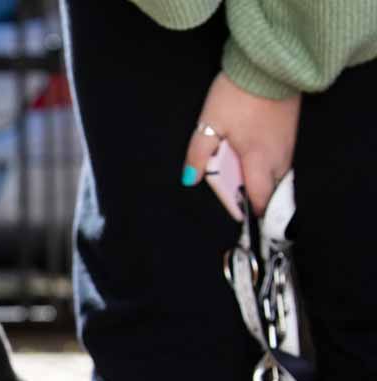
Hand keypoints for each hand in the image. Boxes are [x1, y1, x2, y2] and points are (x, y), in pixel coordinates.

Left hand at [182, 72, 300, 216]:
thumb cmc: (237, 94)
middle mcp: (279, 155)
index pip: (260, 196)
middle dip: (258, 196)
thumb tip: (190, 179)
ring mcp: (289, 142)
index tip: (241, 215)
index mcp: (259, 158)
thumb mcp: (209, 123)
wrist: (267, 63)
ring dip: (264, 180)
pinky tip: (254, 157)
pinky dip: (270, 164)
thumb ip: (199, 154)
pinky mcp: (292, 130)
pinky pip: (283, 158)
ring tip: (243, 178)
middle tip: (239, 197)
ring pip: (280, 173)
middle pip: (273, 189)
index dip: (251, 209)